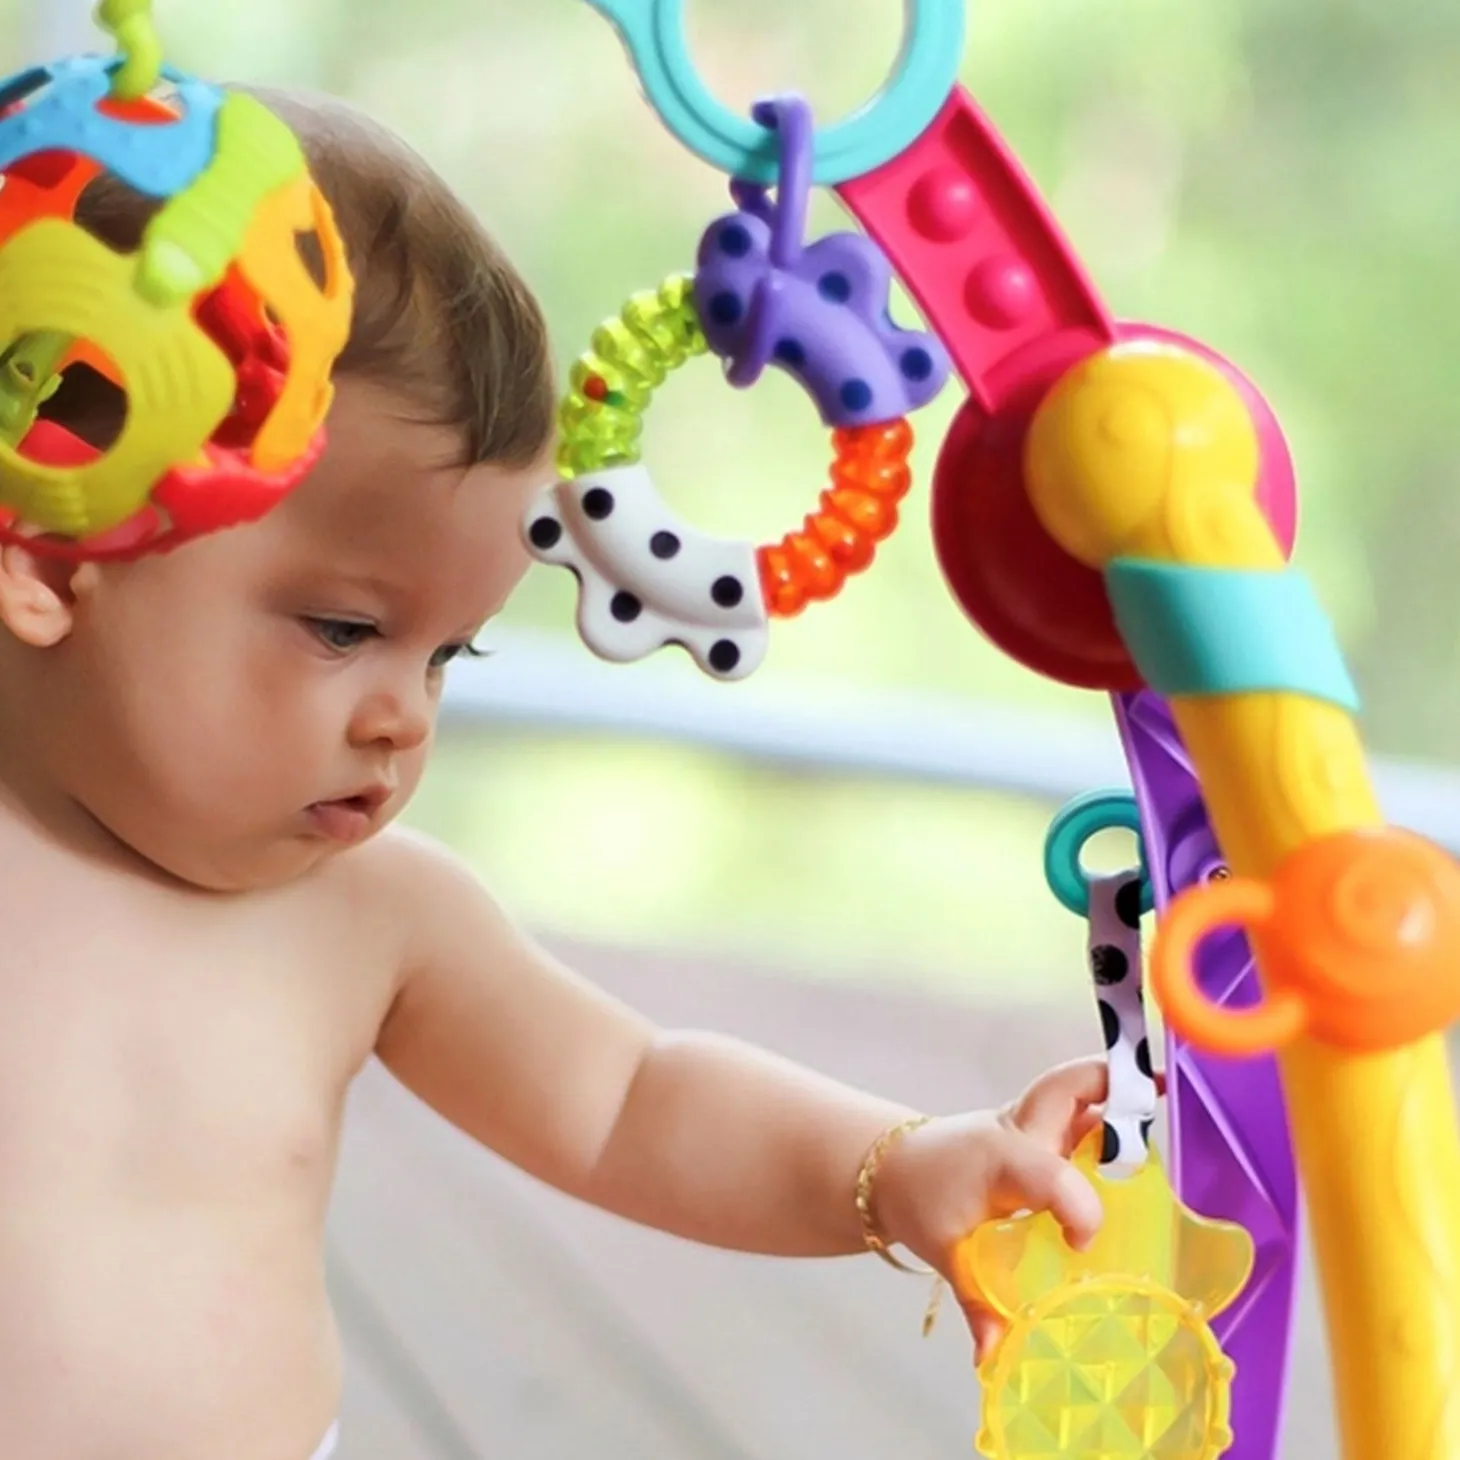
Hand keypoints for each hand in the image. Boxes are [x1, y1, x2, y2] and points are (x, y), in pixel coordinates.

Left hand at [869, 1056, 1134, 1362]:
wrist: (891, 1168)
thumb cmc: (920, 1200)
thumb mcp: (945, 1251)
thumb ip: (976, 1302)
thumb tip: (992, 1356)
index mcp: (1001, 1156)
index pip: (1052, 1173)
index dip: (1079, 1207)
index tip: (1081, 1243)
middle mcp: (1022, 1129)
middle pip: (1072, 1085)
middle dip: (1118, 1084)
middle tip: (1162, 1095)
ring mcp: (1031, 1122)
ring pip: (1078, 1087)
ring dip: (1118, 1093)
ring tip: (1161, 1102)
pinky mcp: (1036, 1128)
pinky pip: (1078, 1112)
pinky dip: (1107, 1116)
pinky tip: (1134, 1135)